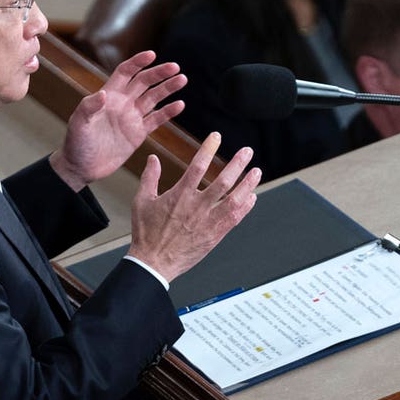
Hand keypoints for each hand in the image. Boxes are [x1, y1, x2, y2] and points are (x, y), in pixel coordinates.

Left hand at [49, 51, 186, 190]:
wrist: (82, 167)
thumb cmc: (76, 143)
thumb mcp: (79, 124)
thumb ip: (89, 108)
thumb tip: (103, 94)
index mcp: (109, 95)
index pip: (126, 72)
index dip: (138, 62)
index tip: (152, 55)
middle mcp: (122, 103)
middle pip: (144, 82)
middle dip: (159, 73)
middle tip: (175, 67)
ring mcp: (132, 117)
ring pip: (154, 98)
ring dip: (168, 88)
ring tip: (182, 80)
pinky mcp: (139, 133)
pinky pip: (157, 119)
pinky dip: (168, 112)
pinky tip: (180, 104)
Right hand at [128, 133, 260, 282]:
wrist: (154, 262)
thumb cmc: (146, 233)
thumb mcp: (141, 201)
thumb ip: (149, 177)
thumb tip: (153, 158)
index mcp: (179, 196)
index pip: (197, 167)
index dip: (208, 149)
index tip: (216, 137)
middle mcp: (197, 207)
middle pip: (223, 182)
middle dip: (237, 164)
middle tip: (247, 151)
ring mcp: (208, 222)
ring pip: (234, 200)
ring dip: (248, 185)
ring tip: (257, 171)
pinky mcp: (215, 235)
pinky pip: (234, 219)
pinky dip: (245, 207)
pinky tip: (252, 197)